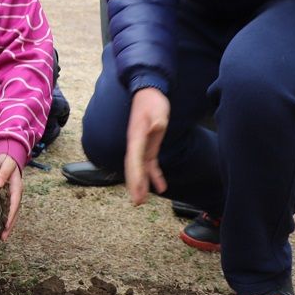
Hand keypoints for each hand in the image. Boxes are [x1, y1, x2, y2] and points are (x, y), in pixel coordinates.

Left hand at [0, 154, 22, 240]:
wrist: (8, 157)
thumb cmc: (7, 160)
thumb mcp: (6, 163)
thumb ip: (3, 172)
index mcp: (17, 186)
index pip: (15, 203)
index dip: (11, 214)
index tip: (6, 225)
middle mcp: (16, 193)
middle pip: (15, 212)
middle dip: (10, 225)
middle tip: (3, 237)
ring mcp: (12, 196)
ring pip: (11, 212)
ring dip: (8, 224)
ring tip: (1, 237)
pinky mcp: (7, 196)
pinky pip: (6, 209)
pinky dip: (4, 218)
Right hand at [124, 87, 168, 204]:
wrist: (148, 93)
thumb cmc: (153, 101)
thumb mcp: (158, 110)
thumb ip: (157, 120)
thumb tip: (156, 127)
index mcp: (136, 137)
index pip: (134, 159)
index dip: (134, 175)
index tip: (136, 189)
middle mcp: (135, 144)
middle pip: (133, 167)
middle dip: (134, 185)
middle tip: (137, 202)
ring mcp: (141, 146)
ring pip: (139, 168)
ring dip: (141, 184)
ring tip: (142, 201)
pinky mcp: (148, 146)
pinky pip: (149, 164)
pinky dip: (153, 176)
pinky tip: (161, 187)